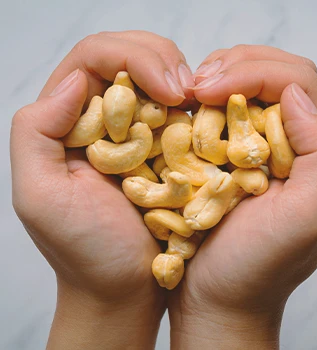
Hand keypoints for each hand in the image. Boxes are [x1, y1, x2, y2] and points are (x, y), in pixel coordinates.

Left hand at [10, 31, 193, 349]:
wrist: (124, 286)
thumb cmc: (85, 250)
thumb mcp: (41, 196)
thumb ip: (38, 131)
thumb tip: (78, 81)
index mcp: (67, 122)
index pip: (94, 58)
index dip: (132, 57)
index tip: (168, 92)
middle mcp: (99, 119)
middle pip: (127, 56)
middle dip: (159, 60)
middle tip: (186, 91)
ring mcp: (135, 131)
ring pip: (157, 76)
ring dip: (179, 78)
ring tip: (198, 99)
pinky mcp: (164, 148)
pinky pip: (179, 110)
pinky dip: (195, 104)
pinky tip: (205, 112)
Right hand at [168, 45, 316, 349]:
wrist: (217, 296)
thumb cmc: (255, 268)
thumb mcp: (306, 220)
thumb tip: (294, 96)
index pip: (296, 83)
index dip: (252, 73)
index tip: (206, 88)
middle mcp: (294, 146)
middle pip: (273, 76)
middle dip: (233, 68)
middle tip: (195, 84)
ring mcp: (259, 149)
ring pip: (245, 89)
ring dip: (216, 80)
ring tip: (188, 92)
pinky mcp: (230, 159)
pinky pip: (220, 113)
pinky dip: (202, 103)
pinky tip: (185, 107)